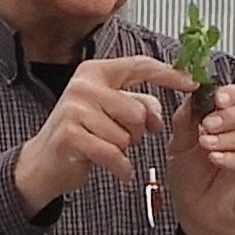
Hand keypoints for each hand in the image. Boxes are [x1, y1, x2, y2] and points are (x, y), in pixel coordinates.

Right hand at [11, 54, 185, 212]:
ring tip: (105, 148)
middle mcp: (84, 85)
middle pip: (137, 109)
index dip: (170, 74)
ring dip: (123, 149)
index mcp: (96, 72)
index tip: (192, 82)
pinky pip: (113, 153)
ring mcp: (74, 108)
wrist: (43, 163)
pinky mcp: (70, 134)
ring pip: (127, 134)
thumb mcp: (111, 113)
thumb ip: (138, 105)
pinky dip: (121, 167)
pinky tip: (118, 169)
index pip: (140, 65)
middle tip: (120, 138)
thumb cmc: (80, 135)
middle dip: (137, 131)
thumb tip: (159, 114)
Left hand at [168, 77, 234, 234]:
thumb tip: (191, 94)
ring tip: (207, 144)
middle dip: (229, 115)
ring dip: (229, 137)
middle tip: (207, 125)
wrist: (198, 213)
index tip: (215, 98)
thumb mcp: (180, 144)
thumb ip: (186, 119)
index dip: (232, 94)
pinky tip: (217, 159)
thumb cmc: (193, 178)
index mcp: (234, 118)